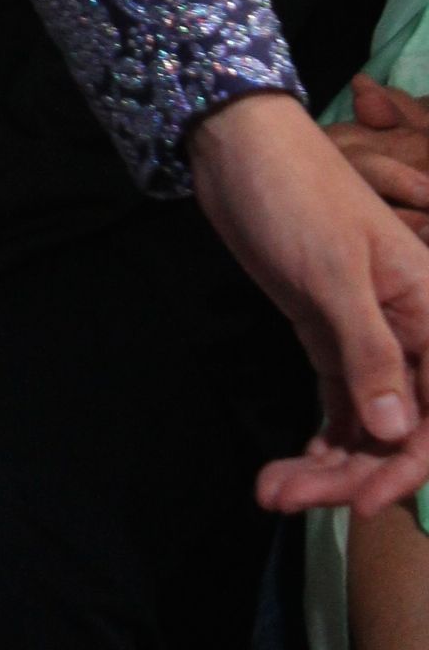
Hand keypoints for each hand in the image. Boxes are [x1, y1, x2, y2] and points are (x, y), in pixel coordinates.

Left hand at [189, 90, 428, 515]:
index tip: (359, 503)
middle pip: (399, 432)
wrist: (238, 147)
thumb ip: (371, 352)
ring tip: (273, 491)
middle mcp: (411, 335)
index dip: (405, 467)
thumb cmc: (296, 195)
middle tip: (289, 497)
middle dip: (351, 474)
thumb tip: (398, 433)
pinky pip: (337, 409)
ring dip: (327, 467)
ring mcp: (367, 340)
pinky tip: (284, 472)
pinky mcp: (328, 340)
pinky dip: (317, 443)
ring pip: (365, 427)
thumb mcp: (334, 271)